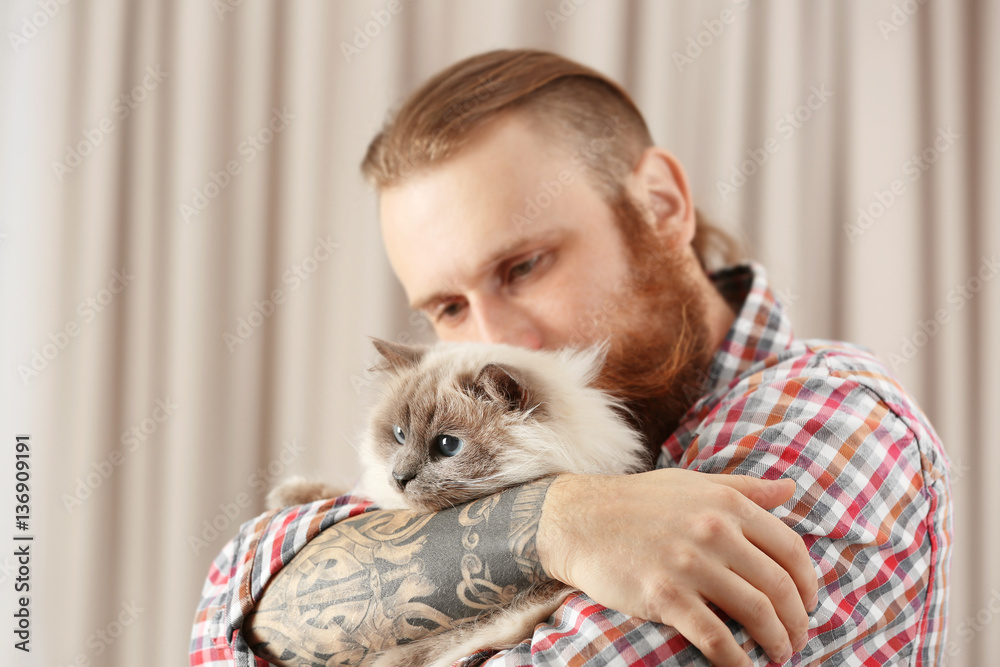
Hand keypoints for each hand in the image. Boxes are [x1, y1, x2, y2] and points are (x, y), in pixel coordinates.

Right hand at [537, 469, 816, 665]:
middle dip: (797, 620)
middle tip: (797, 638)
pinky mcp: (664, 596)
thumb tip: (790, 489)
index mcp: (726, 504)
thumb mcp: (693, 483)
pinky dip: (737, 660)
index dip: (809, 583)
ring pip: (756, 612)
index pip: (791, 549)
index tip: (809, 603)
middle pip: (779, 586)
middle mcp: (714, 531)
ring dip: (776, 641)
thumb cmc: (637, 501)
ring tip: (779, 654)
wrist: (577, 520)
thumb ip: (743, 489)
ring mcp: (689, 564)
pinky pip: (715, 637)